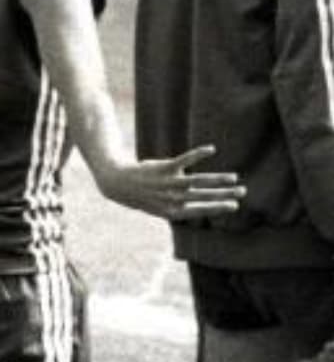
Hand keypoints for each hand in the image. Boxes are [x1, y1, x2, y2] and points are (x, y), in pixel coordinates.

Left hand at [102, 145, 245, 219]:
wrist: (118, 184)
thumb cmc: (143, 194)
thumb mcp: (160, 204)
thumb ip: (180, 200)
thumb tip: (198, 192)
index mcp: (171, 212)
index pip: (199, 211)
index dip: (217, 208)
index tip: (234, 207)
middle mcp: (171, 199)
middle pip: (203, 197)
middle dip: (224, 195)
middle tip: (242, 193)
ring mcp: (167, 184)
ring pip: (197, 182)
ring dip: (217, 180)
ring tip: (234, 178)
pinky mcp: (163, 169)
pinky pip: (184, 161)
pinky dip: (198, 155)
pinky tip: (211, 150)